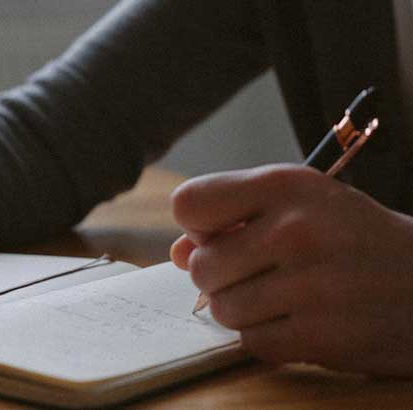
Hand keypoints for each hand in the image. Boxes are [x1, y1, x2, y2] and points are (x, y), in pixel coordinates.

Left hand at [169, 164, 412, 375]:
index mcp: (284, 185)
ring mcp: (310, 286)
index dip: (196, 224)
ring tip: (278, 295)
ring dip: (241, 307)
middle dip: (218, 273)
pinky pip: (251, 341)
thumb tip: (175, 252)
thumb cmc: (351, 234)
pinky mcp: (322, 336)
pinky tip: (294, 320)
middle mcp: (295, 230)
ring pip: (222, 307)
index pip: (189, 203)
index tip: (220, 233)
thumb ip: (232, 215)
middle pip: (199, 264)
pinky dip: (265, 336)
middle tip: (255, 270)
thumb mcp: (299, 201)